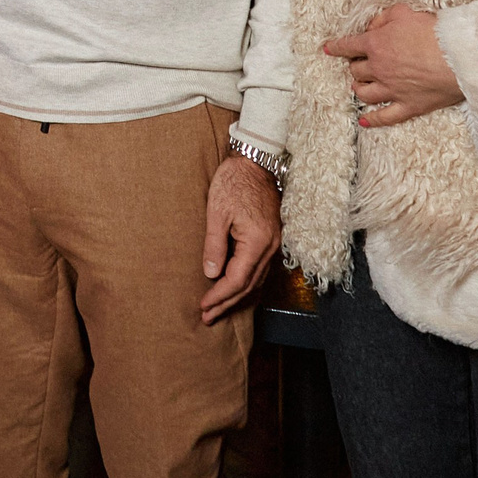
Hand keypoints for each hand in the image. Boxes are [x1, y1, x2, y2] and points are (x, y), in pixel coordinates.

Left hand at [200, 151, 281, 322]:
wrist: (256, 161)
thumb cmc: (234, 182)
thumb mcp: (217, 212)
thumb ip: (214, 245)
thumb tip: (211, 274)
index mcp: (257, 242)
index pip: (237, 280)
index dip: (219, 296)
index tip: (203, 306)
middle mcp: (271, 247)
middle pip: (249, 286)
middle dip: (227, 304)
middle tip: (207, 317)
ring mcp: (274, 244)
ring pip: (257, 281)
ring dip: (237, 297)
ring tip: (218, 309)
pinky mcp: (272, 239)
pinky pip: (261, 270)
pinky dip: (248, 284)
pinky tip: (236, 290)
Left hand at [323, 1, 464, 128]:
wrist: (460, 55)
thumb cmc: (435, 31)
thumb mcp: (404, 12)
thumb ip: (384, 17)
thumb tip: (372, 26)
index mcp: (376, 44)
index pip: (348, 46)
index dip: (336, 47)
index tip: (328, 49)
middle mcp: (379, 69)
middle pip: (356, 71)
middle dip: (355, 66)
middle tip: (360, 64)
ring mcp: (392, 90)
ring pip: (364, 94)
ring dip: (359, 89)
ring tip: (360, 86)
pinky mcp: (409, 106)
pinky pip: (385, 117)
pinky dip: (372, 120)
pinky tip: (364, 121)